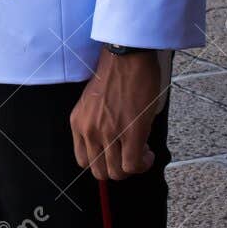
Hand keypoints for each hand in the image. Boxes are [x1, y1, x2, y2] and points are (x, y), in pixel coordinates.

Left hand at [70, 50, 166, 180]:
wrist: (126, 55)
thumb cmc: (115, 73)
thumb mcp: (93, 102)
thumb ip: (96, 123)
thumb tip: (112, 144)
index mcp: (78, 123)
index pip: (84, 160)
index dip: (103, 162)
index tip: (116, 153)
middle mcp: (89, 131)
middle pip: (100, 171)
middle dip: (118, 169)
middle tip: (131, 154)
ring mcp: (109, 133)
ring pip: (117, 172)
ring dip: (132, 168)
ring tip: (142, 152)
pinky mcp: (131, 132)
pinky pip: (133, 164)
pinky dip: (142, 164)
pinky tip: (148, 154)